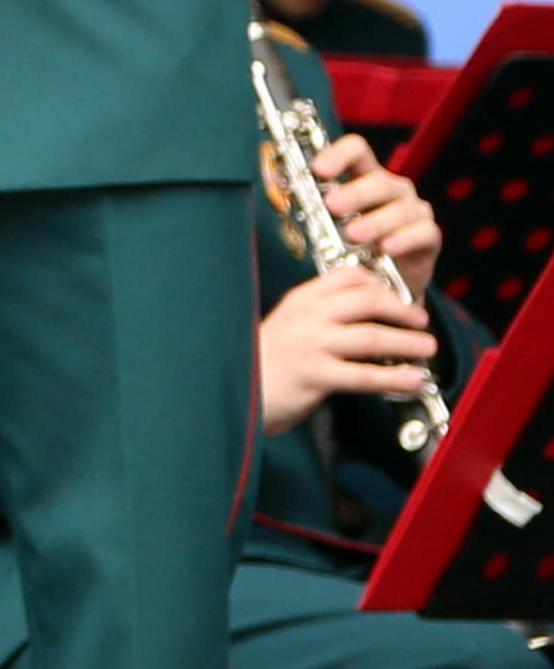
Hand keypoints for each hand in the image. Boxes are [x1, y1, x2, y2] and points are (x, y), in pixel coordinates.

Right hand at [259, 267, 437, 436]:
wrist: (240, 392)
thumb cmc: (267, 360)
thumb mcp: (290, 323)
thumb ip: (322, 313)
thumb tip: (370, 312)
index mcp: (302, 299)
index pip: (348, 276)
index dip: (380, 282)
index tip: (399, 294)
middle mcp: (307, 316)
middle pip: (366, 301)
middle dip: (401, 309)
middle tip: (422, 320)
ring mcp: (311, 345)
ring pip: (371, 337)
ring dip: (406, 341)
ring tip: (427, 347)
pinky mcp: (315, 376)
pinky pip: (364, 375)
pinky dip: (394, 377)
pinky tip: (412, 379)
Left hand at [313, 131, 441, 296]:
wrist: (384, 285)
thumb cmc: (355, 248)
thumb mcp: (330, 224)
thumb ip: (312, 204)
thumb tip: (278, 181)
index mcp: (366, 177)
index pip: (357, 150)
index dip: (338, 154)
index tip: (318, 168)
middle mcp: (393, 189)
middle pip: (378, 180)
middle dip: (354, 193)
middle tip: (332, 206)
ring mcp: (414, 210)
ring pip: (400, 208)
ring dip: (374, 222)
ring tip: (353, 235)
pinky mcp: (429, 236)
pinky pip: (423, 233)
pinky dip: (404, 239)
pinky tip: (386, 248)